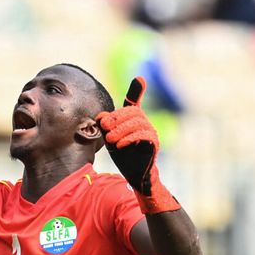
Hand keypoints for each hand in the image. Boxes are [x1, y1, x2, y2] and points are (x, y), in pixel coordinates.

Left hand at [96, 77, 158, 194]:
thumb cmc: (124, 156)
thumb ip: (106, 126)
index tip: (139, 79)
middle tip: (104, 126)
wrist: (134, 175)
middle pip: (133, 111)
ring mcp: (151, 132)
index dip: (137, 90)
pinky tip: (120, 144)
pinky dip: (130, 138)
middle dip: (117, 117)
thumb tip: (101, 116)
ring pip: (138, 122)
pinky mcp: (153, 144)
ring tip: (111, 139)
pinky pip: (144, 135)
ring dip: (121, 129)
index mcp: (134, 120)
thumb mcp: (110, 138)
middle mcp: (144, 123)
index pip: (134, 103)